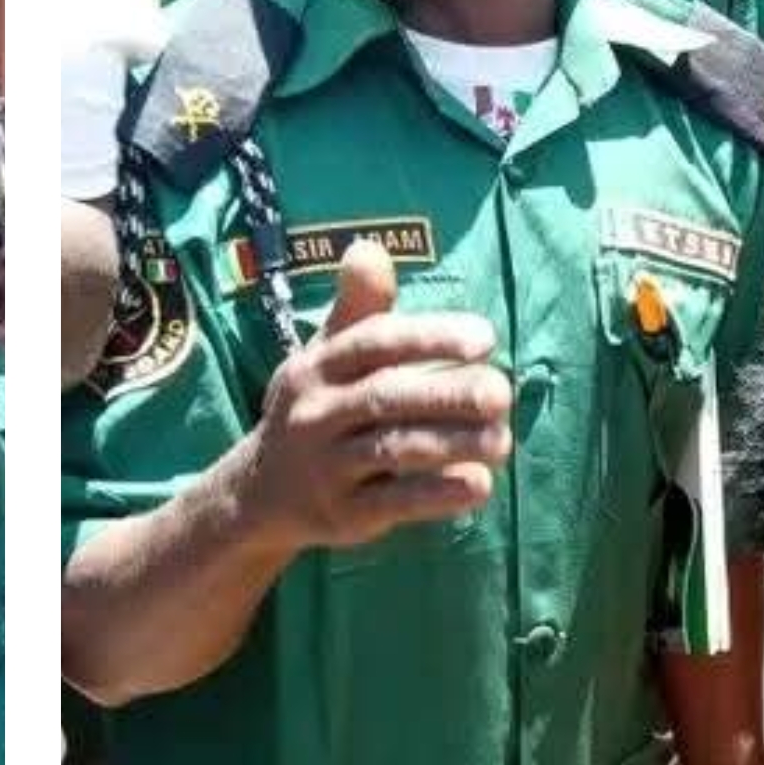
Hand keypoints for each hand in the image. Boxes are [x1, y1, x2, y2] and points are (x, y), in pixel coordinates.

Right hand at [245, 239, 513, 550]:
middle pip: (388, 397)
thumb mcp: (325, 354)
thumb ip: (357, 306)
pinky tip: (479, 486)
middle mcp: (316, 414)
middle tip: (503, 394)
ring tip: (502, 441)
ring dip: (454, 445)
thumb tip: (369, 249)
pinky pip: (394, 502)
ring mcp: (326, 468)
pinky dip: (438, 495)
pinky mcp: (341, 516)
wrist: (260, 493)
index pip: (376, 343)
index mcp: (318, 367)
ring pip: (394, 450)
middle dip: (450, 394)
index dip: (431, 338)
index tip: (485, 339)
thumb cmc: (317, 407)